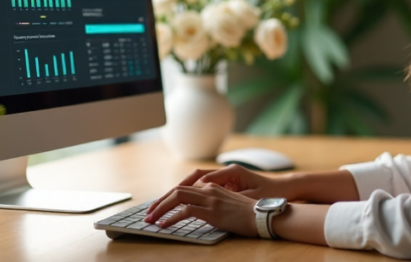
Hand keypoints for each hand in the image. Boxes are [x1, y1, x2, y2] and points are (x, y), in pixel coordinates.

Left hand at [144, 183, 258, 236]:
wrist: (262, 215)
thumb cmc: (248, 213)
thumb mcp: (227, 203)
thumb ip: (212, 202)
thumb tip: (197, 211)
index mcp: (212, 186)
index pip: (184, 188)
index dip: (167, 198)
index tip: (158, 208)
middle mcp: (208, 189)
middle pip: (177, 190)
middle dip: (159, 202)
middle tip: (148, 214)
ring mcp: (209, 199)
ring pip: (177, 198)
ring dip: (160, 209)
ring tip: (151, 219)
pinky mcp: (211, 211)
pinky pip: (185, 211)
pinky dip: (171, 218)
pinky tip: (164, 225)